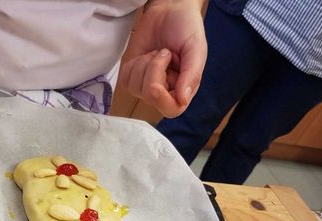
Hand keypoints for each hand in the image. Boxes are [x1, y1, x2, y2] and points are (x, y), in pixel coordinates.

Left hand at [119, 0, 206, 117]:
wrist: (170, 9)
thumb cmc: (186, 28)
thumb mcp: (195, 49)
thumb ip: (191, 75)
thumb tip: (182, 99)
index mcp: (185, 87)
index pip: (172, 109)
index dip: (162, 101)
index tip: (156, 85)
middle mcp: (166, 89)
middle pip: (151, 98)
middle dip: (154, 71)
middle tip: (165, 52)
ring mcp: (146, 84)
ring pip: (136, 89)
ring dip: (145, 65)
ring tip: (157, 52)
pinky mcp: (132, 74)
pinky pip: (125, 80)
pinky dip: (134, 65)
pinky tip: (145, 55)